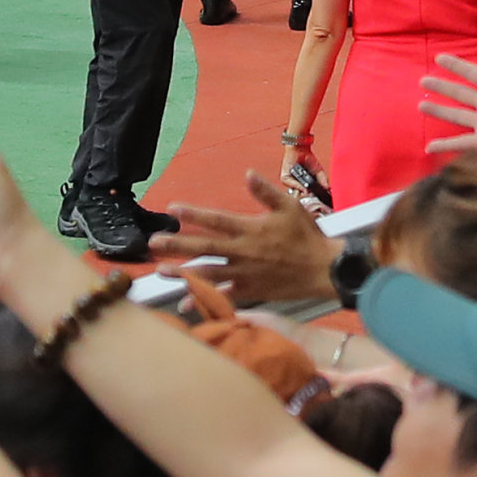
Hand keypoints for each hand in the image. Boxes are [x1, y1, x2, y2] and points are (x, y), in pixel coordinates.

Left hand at [144, 168, 333, 305]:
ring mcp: (244, 273)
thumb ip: (266, 191)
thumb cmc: (307, 236)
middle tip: (153, 244)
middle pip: (204, 248)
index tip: (172, 209)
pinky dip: (204, 299)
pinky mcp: (250, 290)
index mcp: (250, 229)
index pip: (216, 220)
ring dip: (183, 272)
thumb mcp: (290, 206)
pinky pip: (222, 295)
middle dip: (176, 245)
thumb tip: (248, 173)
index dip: (193, 214)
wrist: (323, 269)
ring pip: (208, 273)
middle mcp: (243, 251)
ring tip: (160, 271)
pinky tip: (185, 303)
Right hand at [421, 28, 476, 159]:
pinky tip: (429, 147)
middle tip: (423, 80)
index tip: (439, 58)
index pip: (471, 73)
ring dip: (439, 110)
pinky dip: (445, 145)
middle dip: (441, 87)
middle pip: (459, 93)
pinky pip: (462, 143)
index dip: (456, 66)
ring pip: (456, 115)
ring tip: (421, 105)